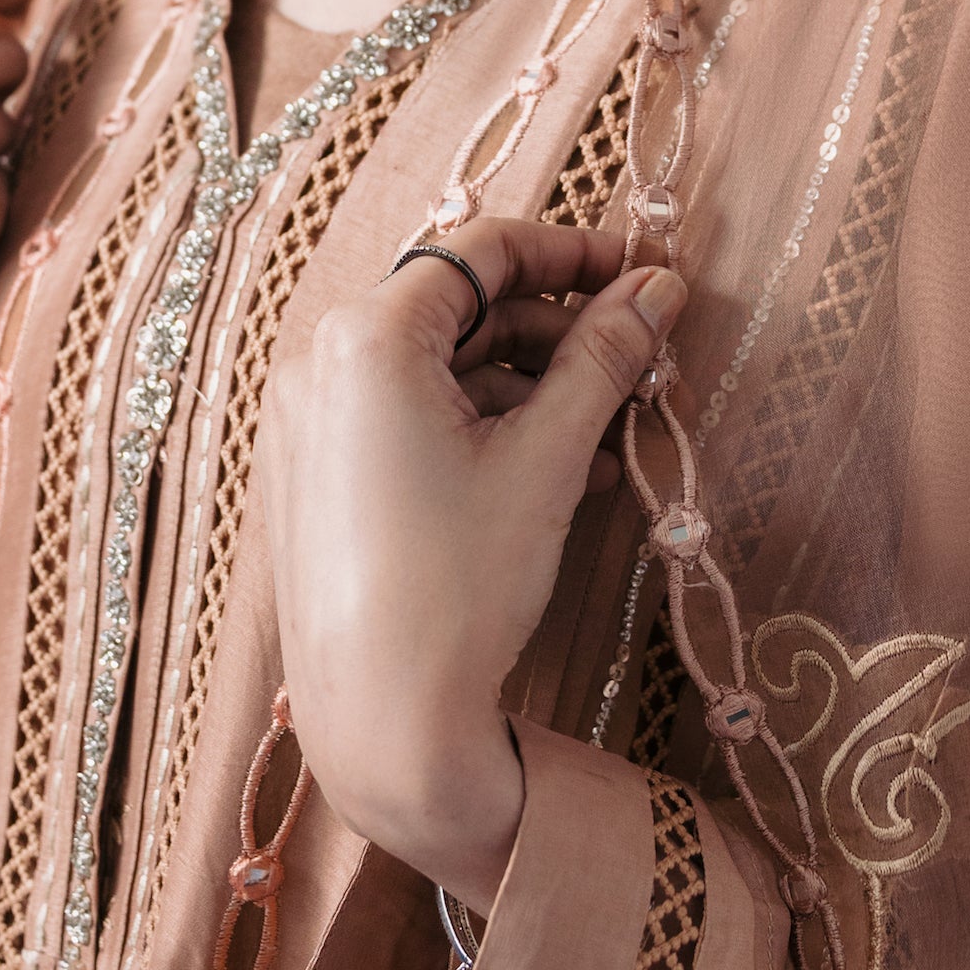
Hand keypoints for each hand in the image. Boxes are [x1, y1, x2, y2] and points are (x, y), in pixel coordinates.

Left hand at [260, 213, 686, 905]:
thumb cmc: (459, 586)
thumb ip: (603, 359)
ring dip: (528, 385)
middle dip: (554, 328)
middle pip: (456, 307)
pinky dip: (481, 428)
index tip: (641, 274)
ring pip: (437, 368)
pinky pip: (406, 419)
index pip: (480, 250)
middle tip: (637, 356)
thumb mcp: (547, 459)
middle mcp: (319, 364)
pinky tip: (560, 470)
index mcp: (366, 337)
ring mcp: (310, 423)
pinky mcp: (316, 476)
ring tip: (610, 428)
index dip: (572, 252)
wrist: (384, 719)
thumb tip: (659, 289)